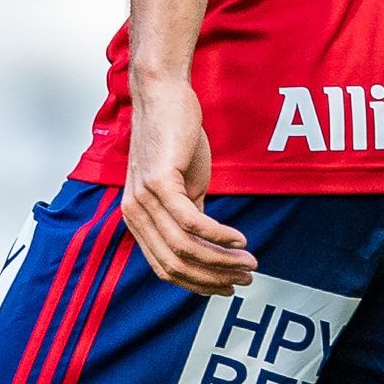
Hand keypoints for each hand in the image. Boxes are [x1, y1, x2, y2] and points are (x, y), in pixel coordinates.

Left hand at [122, 79, 255, 295]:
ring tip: (248, 263)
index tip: (227, 286)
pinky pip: (190, 221)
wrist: (164, 97)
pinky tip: (239, 240)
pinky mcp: (159, 181)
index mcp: (138, 220)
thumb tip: (208, 244)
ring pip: (183, 247)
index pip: (165, 268)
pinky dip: (218, 235)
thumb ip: (190, 215)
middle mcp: (135, 214)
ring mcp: (144, 199)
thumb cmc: (175, 139)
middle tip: (245, 279)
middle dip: (213, 278)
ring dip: (221, 260)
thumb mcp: (184, 185)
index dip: (198, 284)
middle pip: (174, 264)